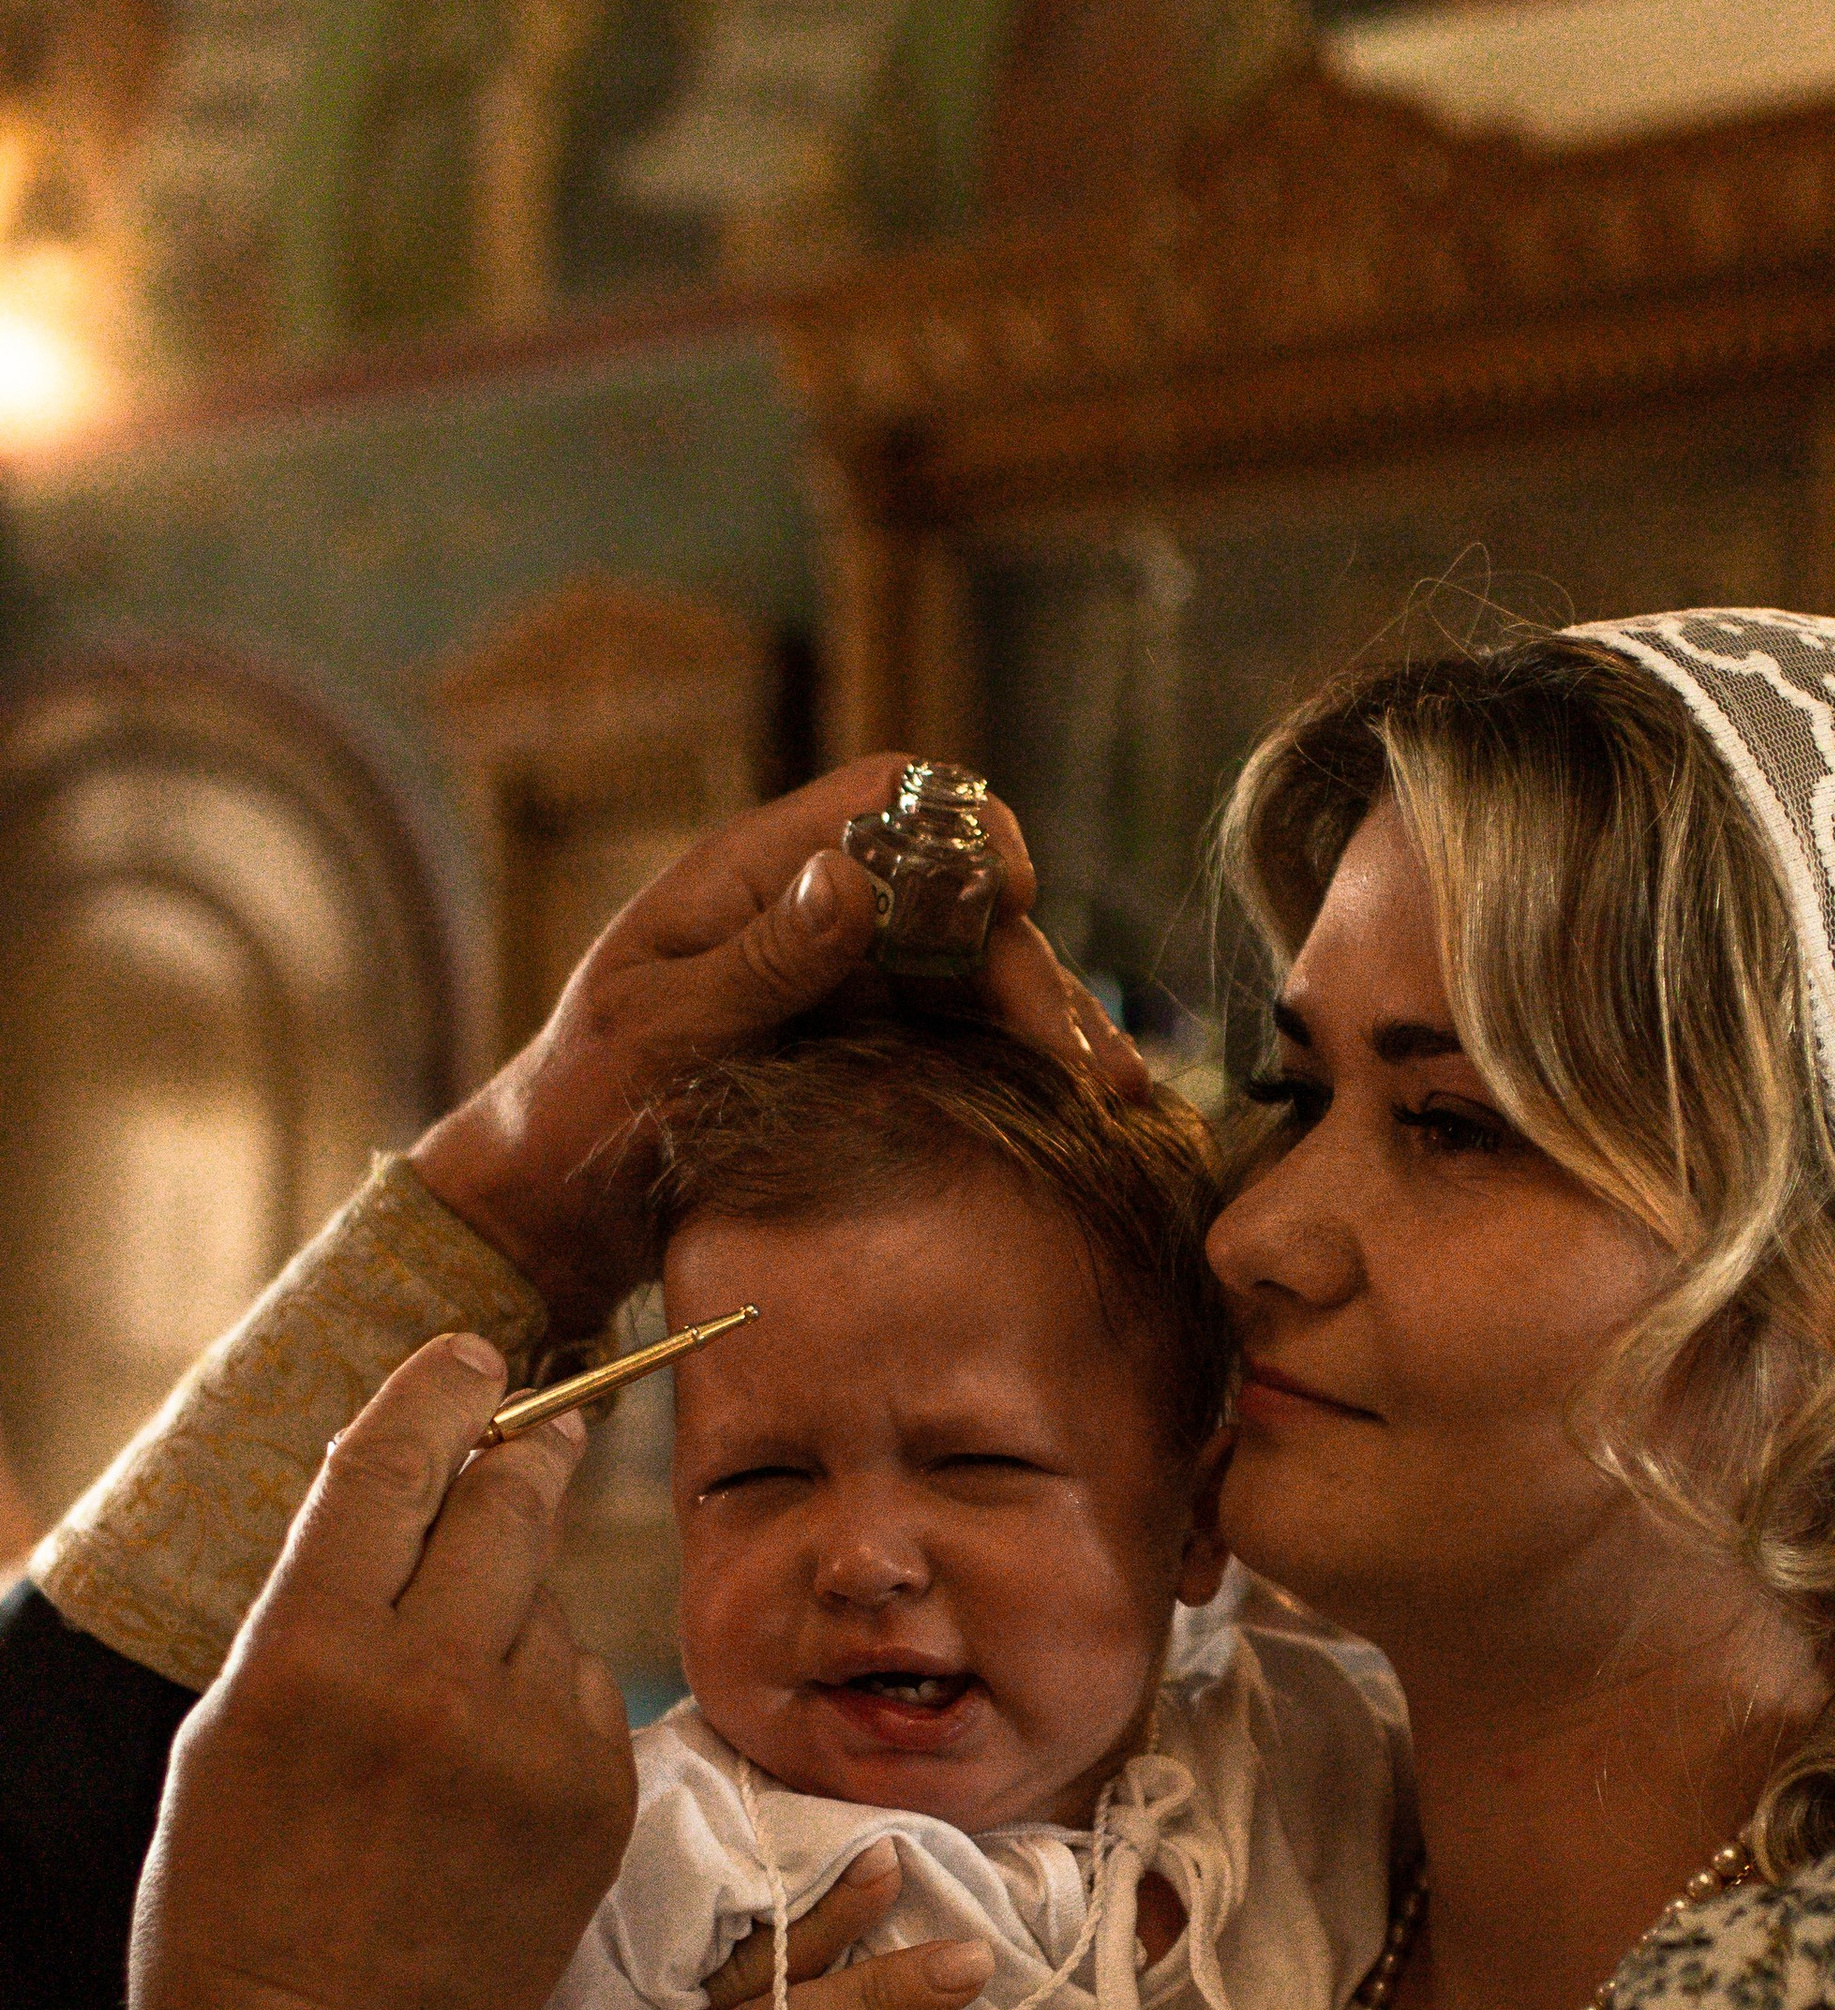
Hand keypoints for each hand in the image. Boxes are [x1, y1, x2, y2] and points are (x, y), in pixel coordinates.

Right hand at [128, 1337, 636, 2009]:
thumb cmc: (237, 1896)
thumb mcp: (232, 1726)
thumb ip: (323, 1604)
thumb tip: (412, 1491)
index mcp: (310, 1655)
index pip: (391, 1463)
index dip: (437, 1391)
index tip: (473, 1352)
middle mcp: (434, 1684)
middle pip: (510, 1503)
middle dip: (529, 1447)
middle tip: (548, 1415)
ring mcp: (533, 1745)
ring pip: (550, 1609)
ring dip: (514, 1618)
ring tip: (449, 1711)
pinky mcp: (600, 1800)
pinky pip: (587, 1694)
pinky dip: (550, 1704)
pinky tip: (491, 1776)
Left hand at [409, 759, 1148, 1328]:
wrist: (549, 1212)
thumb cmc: (574, 1106)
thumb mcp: (656, 1030)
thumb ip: (758, 961)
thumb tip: (852, 878)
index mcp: (754, 876)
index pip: (888, 797)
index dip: (965, 826)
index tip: (1016, 895)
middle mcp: (814, 920)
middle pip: (958, 904)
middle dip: (1030, 970)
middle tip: (1083, 1063)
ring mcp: (845, 991)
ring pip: (976, 979)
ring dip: (1048, 1028)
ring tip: (1111, 1098)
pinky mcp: (864, 1062)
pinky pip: (960, 1048)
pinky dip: (1020, 1075)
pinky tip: (1077, 1117)